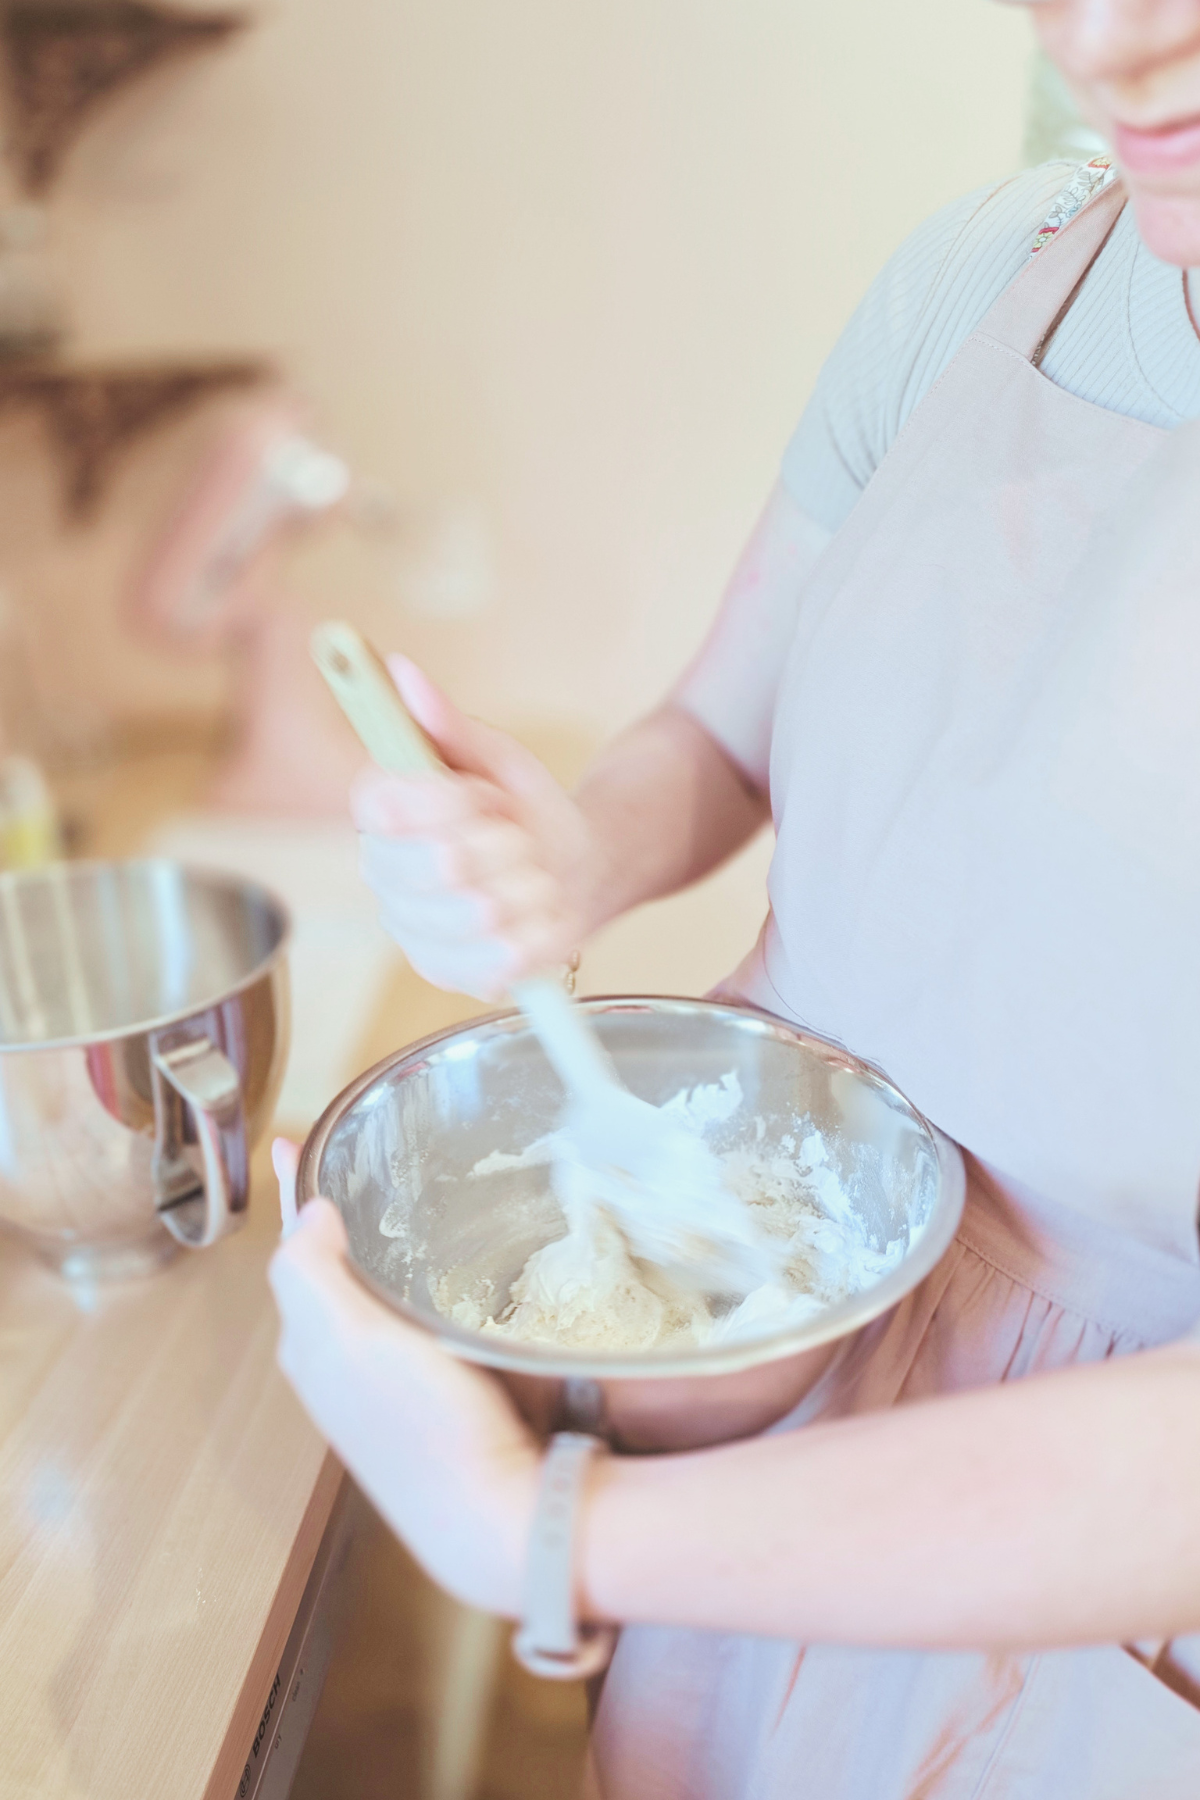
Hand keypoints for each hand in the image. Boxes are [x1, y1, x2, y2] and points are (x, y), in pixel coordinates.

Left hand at [268, 1140, 539, 1615]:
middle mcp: (346, 1364)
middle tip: (367, 1156)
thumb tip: (309, 1211)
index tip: (296, 1137)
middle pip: (335, 1271)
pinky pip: (421, 1319)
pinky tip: (459, 1266)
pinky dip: (427, 1281)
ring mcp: (396, 1381)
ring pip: (380, 1293)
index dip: (298, 1193)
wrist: (498, 1517)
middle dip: (341, 1215)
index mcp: (313, 1345)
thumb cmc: (422, 1431)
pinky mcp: (444, 1390)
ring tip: (413, 1195)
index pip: (298, 1252)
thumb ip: (309, 1275)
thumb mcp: (347, 1344)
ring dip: (387, 1246)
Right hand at [350, 657, 600, 999]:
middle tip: (521, 839)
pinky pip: (498, 959)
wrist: (571, 871)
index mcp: (382, 812)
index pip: (383, 806)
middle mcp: (382, 873)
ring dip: (527, 887)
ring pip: (475, 913)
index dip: (445, 803)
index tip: (487, 796)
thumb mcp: (496, 758)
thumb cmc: (524, 809)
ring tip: (536, 877)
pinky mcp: (445, 972)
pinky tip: (539, 915)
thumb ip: (446, 721)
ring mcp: (410, 928)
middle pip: (439, 863)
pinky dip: (538, 932)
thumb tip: (400, 669)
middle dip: (504, 846)